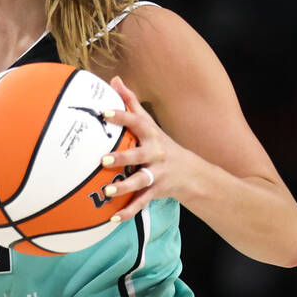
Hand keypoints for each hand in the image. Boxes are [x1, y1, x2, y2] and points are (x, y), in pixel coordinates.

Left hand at [100, 76, 195, 221]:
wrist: (193, 174)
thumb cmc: (161, 144)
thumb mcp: (149, 123)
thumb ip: (131, 102)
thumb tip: (114, 79)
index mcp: (151, 135)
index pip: (136, 121)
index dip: (121, 115)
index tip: (103, 112)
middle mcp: (155, 153)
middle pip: (139, 155)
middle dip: (123, 157)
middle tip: (104, 159)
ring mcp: (158, 173)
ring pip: (141, 181)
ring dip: (124, 187)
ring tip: (107, 191)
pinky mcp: (158, 191)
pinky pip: (142, 202)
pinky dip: (128, 211)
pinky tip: (112, 218)